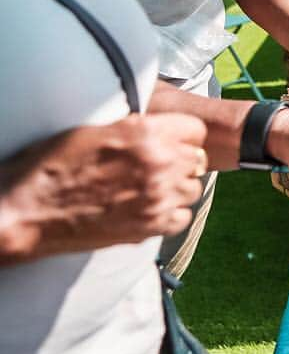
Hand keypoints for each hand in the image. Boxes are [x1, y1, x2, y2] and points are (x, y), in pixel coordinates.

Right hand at [0, 113, 207, 262]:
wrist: (25, 212)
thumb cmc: (52, 165)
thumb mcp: (97, 128)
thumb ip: (137, 126)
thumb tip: (161, 126)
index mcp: (146, 132)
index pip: (196, 128)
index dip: (184, 133)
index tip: (173, 139)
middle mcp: (159, 163)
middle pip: (197, 159)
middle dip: (182, 159)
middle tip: (159, 165)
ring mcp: (157, 197)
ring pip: (193, 188)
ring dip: (178, 187)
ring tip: (153, 187)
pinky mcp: (149, 227)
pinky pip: (183, 218)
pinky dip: (172, 214)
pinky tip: (151, 208)